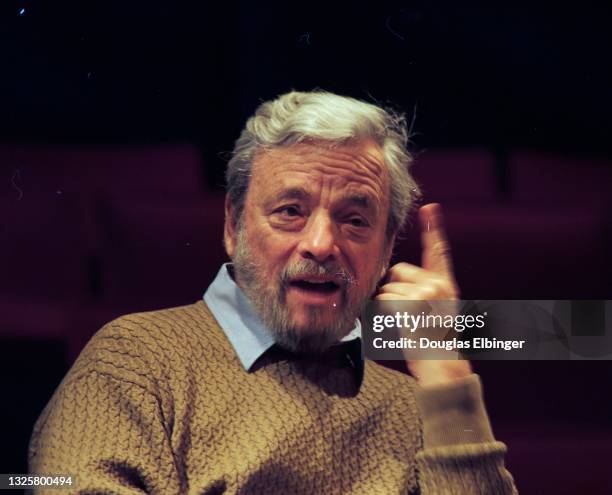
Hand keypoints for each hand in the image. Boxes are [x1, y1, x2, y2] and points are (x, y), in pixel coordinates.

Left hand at [375, 203, 472, 386]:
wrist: (441, 365)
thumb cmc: (432, 341)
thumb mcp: (435, 311)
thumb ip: (420, 291)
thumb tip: (392, 280)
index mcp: (445, 284)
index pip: (438, 252)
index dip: (433, 228)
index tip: (430, 208)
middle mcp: (438, 285)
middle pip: (397, 271)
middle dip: (393, 288)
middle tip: (406, 312)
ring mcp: (426, 294)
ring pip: (387, 288)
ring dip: (387, 305)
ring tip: (404, 323)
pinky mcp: (411, 305)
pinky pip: (383, 301)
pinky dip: (382, 314)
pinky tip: (398, 326)